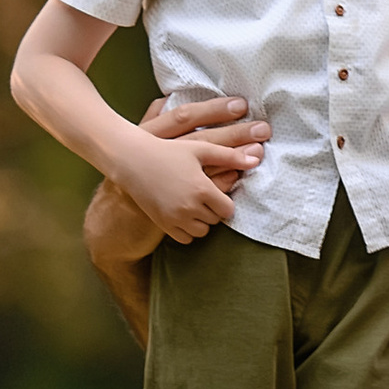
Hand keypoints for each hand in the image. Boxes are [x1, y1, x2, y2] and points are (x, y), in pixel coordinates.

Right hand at [112, 91, 266, 246]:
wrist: (133, 161)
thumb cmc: (169, 151)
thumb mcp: (200, 149)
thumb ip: (230, 156)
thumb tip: (256, 160)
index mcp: (202, 188)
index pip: (228, 210)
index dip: (224, 202)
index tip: (216, 193)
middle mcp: (190, 207)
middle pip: (215, 221)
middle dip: (212, 210)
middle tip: (202, 196)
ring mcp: (175, 218)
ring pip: (202, 231)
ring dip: (201, 221)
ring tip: (192, 204)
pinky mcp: (163, 224)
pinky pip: (185, 238)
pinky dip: (187, 230)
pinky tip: (182, 214)